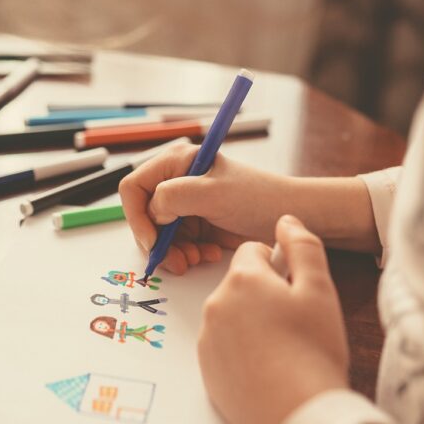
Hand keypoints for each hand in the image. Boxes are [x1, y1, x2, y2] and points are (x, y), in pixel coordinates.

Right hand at [119, 142, 292, 273]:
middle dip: (157, 241)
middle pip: (144, 216)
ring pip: (159, 235)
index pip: (134, 188)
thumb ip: (173, 197)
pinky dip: (187, 254)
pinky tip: (207, 255)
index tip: (152, 240)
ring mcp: (187, 205)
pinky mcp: (197, 225)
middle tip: (176, 260)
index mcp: (177, 162)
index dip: (137, 216)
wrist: (289, 218)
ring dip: (173, 252)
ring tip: (194, 260)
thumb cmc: (258, 197)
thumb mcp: (213, 193)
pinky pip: (177, 245)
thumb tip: (152, 212)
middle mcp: (178, 182)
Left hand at [197, 215, 349, 423]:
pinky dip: (241, 351)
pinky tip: (267, 367)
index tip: (294, 290)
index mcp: (242, 279)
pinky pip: (223, 346)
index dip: (278, 267)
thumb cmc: (313, 350)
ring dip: (251, 322)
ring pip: (231, 315)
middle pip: (240, 284)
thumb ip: (302, 247)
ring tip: (283, 348)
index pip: (251, 252)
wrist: (297, 414)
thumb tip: (285, 220)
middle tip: (294, 322)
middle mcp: (215, 304)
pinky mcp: (205, 369)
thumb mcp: (319, 289)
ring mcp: (207, 338)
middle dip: (264, 295)